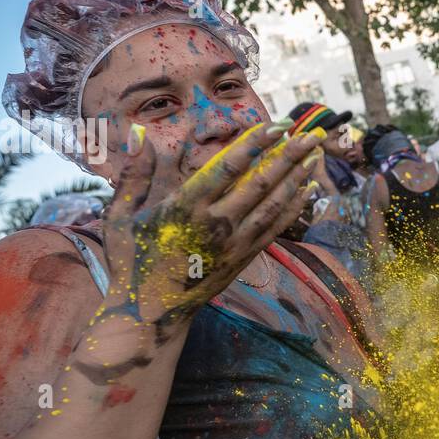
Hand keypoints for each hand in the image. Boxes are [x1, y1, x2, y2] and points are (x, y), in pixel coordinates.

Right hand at [94, 122, 322, 351]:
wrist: (151, 312)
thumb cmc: (132, 259)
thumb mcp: (121, 215)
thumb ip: (135, 174)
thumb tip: (139, 135)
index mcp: (186, 207)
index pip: (228, 167)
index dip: (256, 144)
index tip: (277, 126)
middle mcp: (216, 224)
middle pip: (261, 183)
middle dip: (290, 156)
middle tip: (313, 134)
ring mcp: (234, 244)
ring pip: (274, 205)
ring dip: (298, 178)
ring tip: (317, 155)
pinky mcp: (243, 259)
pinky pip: (274, 228)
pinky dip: (293, 207)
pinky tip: (307, 190)